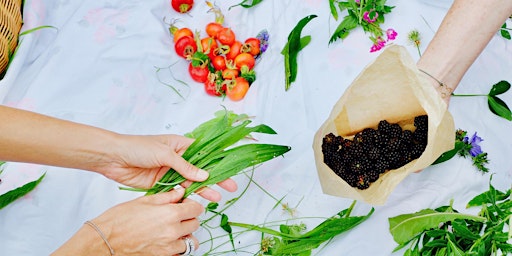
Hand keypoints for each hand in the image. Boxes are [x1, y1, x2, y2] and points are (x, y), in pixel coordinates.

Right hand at [53, 188, 203, 254]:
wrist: (104, 241)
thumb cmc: (118, 220)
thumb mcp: (144, 201)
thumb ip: (166, 197)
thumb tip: (180, 193)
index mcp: (170, 214)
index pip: (196, 209)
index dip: (192, 205)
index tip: (186, 204)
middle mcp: (172, 231)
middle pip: (195, 224)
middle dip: (189, 218)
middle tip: (178, 215)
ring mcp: (168, 247)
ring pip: (190, 242)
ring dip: (185, 235)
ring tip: (173, 230)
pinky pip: (178, 253)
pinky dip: (176, 248)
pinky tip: (167, 241)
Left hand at [93, 134, 236, 201]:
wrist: (113, 158)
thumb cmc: (137, 147)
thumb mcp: (165, 153)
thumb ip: (185, 166)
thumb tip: (204, 176)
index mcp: (181, 145)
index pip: (204, 152)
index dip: (218, 160)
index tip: (231, 168)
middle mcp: (178, 158)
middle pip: (201, 170)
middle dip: (215, 178)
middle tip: (230, 187)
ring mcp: (170, 172)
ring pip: (191, 182)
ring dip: (203, 189)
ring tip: (216, 198)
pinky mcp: (161, 184)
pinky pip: (177, 191)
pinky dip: (186, 196)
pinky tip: (195, 200)